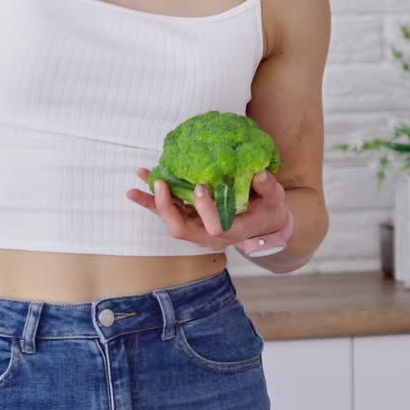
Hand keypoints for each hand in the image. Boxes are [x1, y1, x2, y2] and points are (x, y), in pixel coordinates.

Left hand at [126, 168, 288, 252]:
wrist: (260, 223)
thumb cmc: (268, 210)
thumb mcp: (275, 199)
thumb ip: (268, 188)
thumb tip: (260, 174)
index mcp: (229, 232)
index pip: (212, 228)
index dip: (204, 210)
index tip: (200, 187)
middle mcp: (207, 235)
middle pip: (180, 228)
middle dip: (166, 207)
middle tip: (160, 183)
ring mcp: (196, 228)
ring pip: (169, 219)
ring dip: (151, 203)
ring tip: (134, 187)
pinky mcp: (189, 218)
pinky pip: (168, 209)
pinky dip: (154, 197)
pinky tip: (142, 179)